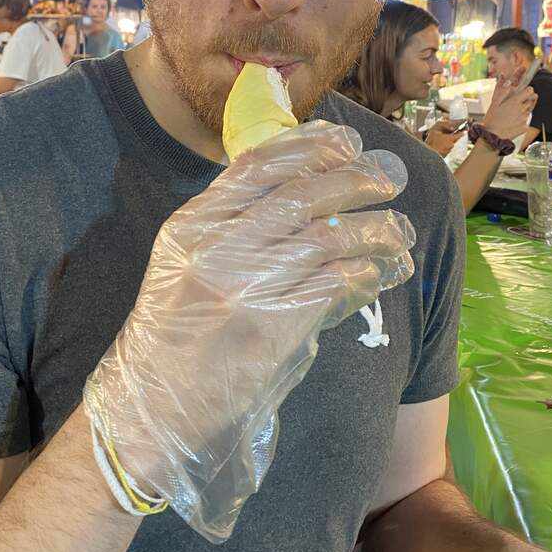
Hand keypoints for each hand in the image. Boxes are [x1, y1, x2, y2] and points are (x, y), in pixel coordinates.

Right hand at [84, 121, 415, 542]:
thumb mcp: (186, 267)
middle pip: (299, 194)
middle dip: (352, 180)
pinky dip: (365, 273)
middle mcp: (215, 247)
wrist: (153, 410)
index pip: (256, 165)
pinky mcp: (271, 327)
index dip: (308, 146)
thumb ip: (232, 230)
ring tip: (399, 230)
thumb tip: (307, 197)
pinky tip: (379, 272)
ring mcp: (243, 286)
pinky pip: (333, 284)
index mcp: (190, 225)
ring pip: (326, 237)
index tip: (345, 141)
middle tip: (388, 180)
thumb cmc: (175, 338)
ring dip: (373, 229)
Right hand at [425, 119, 462, 157]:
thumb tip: (452, 128)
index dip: (463, 132)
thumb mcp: (435, 130)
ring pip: (450, 145)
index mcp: (450, 139)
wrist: (426, 152)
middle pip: (454, 140)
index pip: (459, 135)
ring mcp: (448, 151)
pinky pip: (447, 149)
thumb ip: (445, 126)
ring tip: (439, 141)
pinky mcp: (445, 155)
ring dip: (447, 142)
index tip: (466, 131)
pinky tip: (438, 146)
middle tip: (446, 135)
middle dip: (452, 137)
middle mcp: (451, 145)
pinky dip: (444, 147)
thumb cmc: (430, 141)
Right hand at [483, 78, 537, 140]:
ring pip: (529, 111)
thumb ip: (502, 91)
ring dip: (524, 110)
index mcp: (515, 102)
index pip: (530, 91)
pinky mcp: (525, 127)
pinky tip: (513, 123)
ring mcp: (524, 119)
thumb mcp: (494, 103)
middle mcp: (522, 110)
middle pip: (531, 100)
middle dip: (526, 100)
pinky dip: (521, 121)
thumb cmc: (492, 120)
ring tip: (513, 114)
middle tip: (516, 104)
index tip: (524, 92)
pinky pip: (526, 122)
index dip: (527, 90)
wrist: (492, 137)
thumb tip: (508, 82)